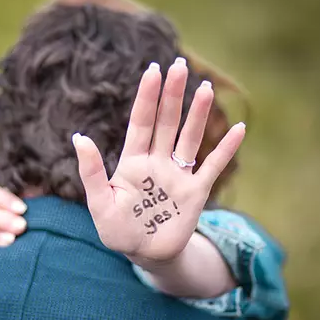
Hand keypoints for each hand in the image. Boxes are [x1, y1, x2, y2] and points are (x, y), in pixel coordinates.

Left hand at [72, 58, 244, 263]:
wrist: (143, 254)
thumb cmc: (116, 230)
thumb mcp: (100, 202)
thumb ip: (92, 171)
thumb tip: (79, 137)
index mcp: (133, 161)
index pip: (141, 122)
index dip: (147, 97)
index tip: (154, 70)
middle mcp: (157, 162)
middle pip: (167, 122)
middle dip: (173, 94)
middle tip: (180, 65)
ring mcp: (178, 175)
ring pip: (189, 137)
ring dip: (198, 114)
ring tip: (206, 88)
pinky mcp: (195, 192)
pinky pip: (213, 166)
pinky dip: (226, 149)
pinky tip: (240, 129)